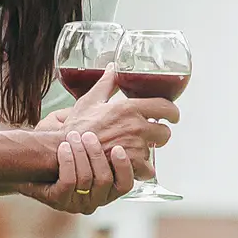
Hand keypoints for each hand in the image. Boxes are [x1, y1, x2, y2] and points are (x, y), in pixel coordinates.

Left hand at [21, 130, 133, 212]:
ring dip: (80, 155)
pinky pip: (68, 182)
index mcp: (106, 186)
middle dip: (96, 154)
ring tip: (72, 137)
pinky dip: (66, 162)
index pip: (125, 184)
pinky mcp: (58, 200)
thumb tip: (113, 88)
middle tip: (88, 136)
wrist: (30, 163)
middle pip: (105, 180)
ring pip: (86, 180)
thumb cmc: (61, 150)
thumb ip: (100, 120)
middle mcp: (94, 198)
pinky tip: (63, 147)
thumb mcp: (83, 137)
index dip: (124, 167)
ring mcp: (76, 202)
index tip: (118, 147)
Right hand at [38, 66, 177, 178]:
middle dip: (158, 135)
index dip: (173, 113)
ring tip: (134, 152)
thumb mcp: (90, 100)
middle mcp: (136, 127)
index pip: (166, 107)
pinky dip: (141, 170)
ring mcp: (134, 147)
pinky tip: (133, 167)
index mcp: (129, 108)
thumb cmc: (76, 127)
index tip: (173, 116)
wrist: (65, 150)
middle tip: (149, 136)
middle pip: (165, 133)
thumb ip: (106, 83)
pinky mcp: (129, 165)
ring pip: (154, 153)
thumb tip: (112, 67)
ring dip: (147, 153)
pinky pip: (147, 170)